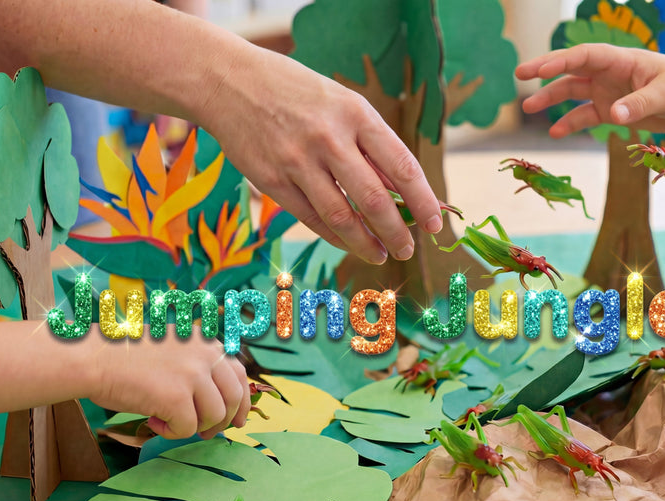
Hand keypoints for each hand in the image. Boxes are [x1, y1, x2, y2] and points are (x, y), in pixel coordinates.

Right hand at [89, 325, 250, 439]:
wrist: (92, 357)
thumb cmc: (124, 355)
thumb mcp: (173, 347)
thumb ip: (197, 365)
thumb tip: (220, 400)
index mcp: (206, 342)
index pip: (240, 374)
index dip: (241, 401)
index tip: (238, 419)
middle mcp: (206, 355)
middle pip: (233, 398)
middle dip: (224, 421)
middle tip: (208, 433)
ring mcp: (193, 375)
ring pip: (214, 416)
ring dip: (195, 427)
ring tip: (170, 422)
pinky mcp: (176, 397)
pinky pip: (188, 429)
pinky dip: (172, 433)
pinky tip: (154, 422)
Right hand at [199, 46, 443, 263]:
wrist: (228, 81)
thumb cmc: (296, 92)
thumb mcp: (341, 104)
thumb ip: (369, 147)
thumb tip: (401, 193)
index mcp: (356, 114)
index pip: (402, 167)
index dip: (424, 201)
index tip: (436, 223)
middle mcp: (329, 139)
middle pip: (374, 201)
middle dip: (398, 233)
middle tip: (408, 249)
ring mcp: (297, 162)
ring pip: (342, 218)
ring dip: (367, 244)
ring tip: (381, 255)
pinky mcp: (271, 181)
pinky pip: (311, 218)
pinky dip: (334, 236)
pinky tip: (349, 243)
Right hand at [516, 43, 664, 137]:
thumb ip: (639, 104)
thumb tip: (614, 116)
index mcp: (622, 61)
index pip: (586, 56)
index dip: (561, 60)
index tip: (539, 70)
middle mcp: (609, 73)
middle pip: (571, 68)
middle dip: (545, 70)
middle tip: (520, 74)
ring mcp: (608, 92)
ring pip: (572, 92)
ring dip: (551, 99)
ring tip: (529, 108)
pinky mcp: (611, 111)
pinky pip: (585, 116)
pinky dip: (570, 124)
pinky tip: (555, 133)